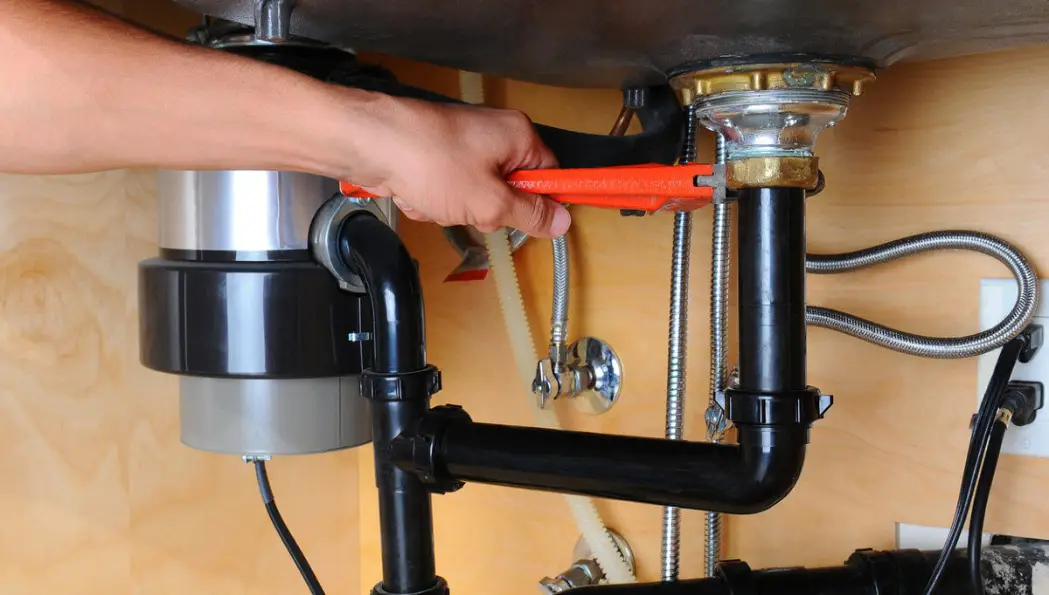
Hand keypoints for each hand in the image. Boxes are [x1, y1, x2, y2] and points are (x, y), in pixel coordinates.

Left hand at [342, 94, 569, 237]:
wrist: (371, 144)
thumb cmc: (430, 162)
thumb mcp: (490, 201)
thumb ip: (529, 213)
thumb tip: (562, 222)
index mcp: (518, 136)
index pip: (550, 175)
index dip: (540, 203)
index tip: (531, 222)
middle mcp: (495, 135)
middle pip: (511, 190)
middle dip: (488, 209)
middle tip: (471, 206)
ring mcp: (464, 146)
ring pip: (477, 196)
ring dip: (457, 208)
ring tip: (439, 198)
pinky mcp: (438, 157)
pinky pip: (450, 192)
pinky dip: (436, 201)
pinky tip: (420, 195)